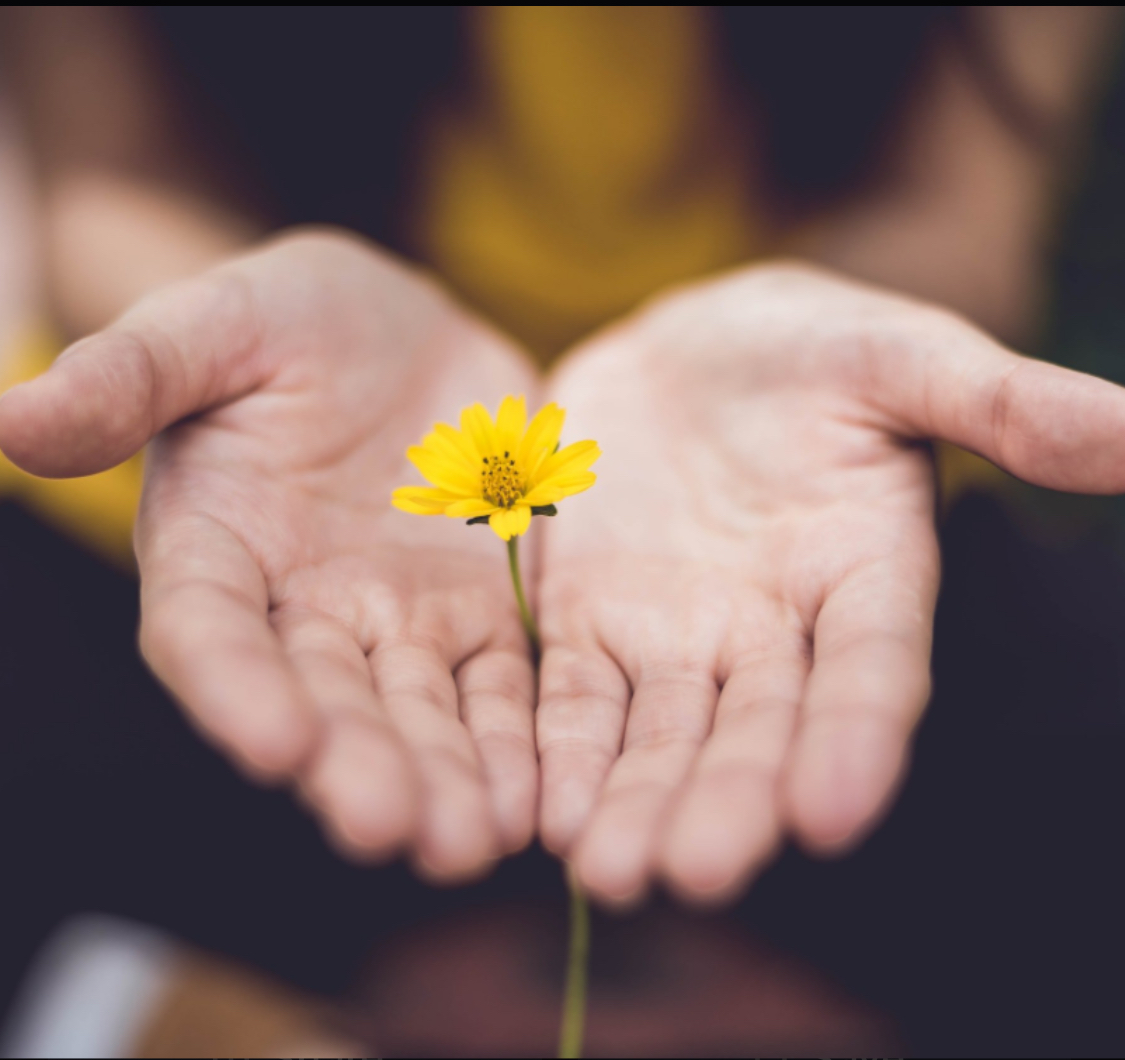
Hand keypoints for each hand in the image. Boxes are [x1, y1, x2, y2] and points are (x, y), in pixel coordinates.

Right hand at [0, 231, 539, 879]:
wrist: (405, 331)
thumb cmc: (293, 319)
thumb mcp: (219, 322)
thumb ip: (133, 374)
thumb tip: (13, 419)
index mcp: (218, 546)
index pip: (211, 633)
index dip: (235, 689)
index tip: (275, 744)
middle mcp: (302, 607)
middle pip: (324, 699)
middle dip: (355, 764)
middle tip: (391, 828)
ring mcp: (398, 620)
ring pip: (418, 713)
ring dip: (443, 779)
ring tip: (471, 842)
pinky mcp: (479, 614)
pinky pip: (500, 686)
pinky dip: (516, 741)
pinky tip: (537, 799)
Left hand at [536, 263, 1124, 903]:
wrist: (686, 353)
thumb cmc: (807, 347)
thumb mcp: (899, 355)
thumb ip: (1003, 402)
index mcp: (863, 574)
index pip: (872, 670)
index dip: (857, 737)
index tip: (833, 811)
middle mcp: (773, 631)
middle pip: (756, 729)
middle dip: (727, 800)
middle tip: (693, 873)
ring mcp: (676, 635)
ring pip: (660, 734)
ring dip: (634, 803)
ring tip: (608, 873)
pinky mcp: (589, 622)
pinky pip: (573, 696)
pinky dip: (560, 751)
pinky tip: (542, 814)